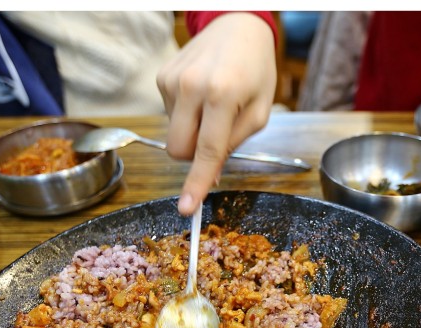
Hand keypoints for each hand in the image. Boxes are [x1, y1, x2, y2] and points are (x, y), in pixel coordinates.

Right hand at [157, 13, 276, 214]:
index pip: (206, 150)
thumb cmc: (254, 70)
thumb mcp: (259, 111)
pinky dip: (185, 114)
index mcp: (222, 94)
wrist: (236, 25)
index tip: (186, 208)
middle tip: (216, 139)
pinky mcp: (161, 77)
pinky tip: (200, 95)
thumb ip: (234, 143)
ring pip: (173, 134)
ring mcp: (171, 80)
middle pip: (178, 149)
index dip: (196, 183)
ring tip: (213, 106)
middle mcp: (191, 86)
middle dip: (195, 156)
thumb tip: (210, 174)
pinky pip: (168, 115)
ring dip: (192, 131)